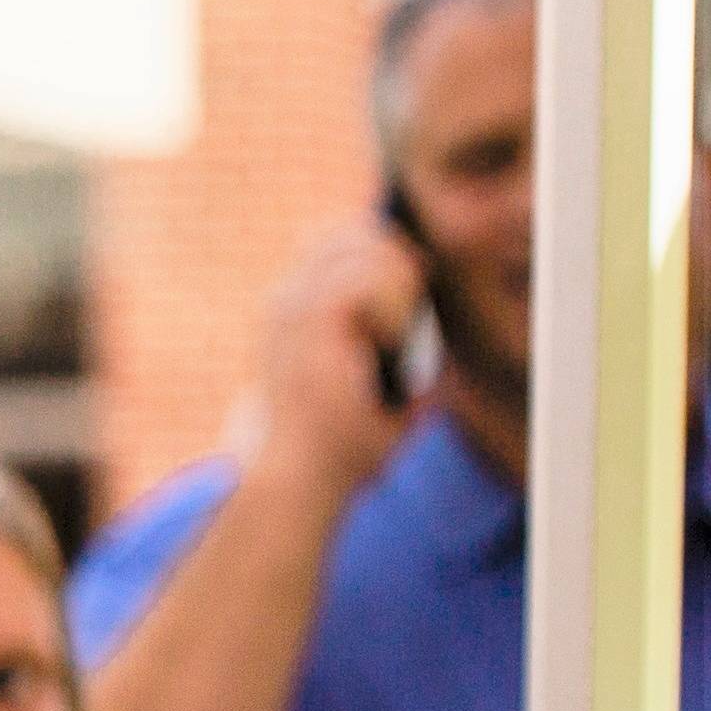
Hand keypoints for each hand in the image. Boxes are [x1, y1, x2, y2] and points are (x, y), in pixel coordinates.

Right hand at [251, 212, 433, 513]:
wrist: (297, 478)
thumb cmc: (332, 444)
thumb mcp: (368, 379)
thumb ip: (388, 341)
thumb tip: (424, 313)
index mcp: (293, 311)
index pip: (337, 239)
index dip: (383, 252)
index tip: (409, 294)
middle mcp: (286, 300)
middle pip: (356, 233)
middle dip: (398, 263)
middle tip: (405, 322)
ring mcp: (292, 306)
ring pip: (366, 246)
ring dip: (398, 285)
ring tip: (394, 335)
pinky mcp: (307, 320)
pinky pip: (367, 278)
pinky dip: (392, 306)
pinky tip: (387, 342)